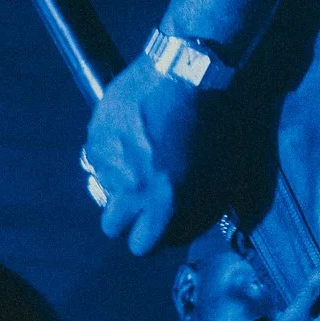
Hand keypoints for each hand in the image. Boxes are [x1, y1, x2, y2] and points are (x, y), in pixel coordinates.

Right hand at [87, 60, 214, 254]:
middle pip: (111, 226)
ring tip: (142, 158)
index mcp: (165, 200)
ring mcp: (108, 162)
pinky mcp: (94, 137)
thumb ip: (204, 206)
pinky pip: (97, 159)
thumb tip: (197, 225)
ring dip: (119, 182)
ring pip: (103, 189)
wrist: (189, 74)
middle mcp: (130, 187)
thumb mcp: (225, 172)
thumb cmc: (217, 123)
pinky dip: (111, 154)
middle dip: (125, 219)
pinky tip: (131, 137)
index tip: (155, 231)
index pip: (142, 245)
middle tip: (143, 201)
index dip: (148, 241)